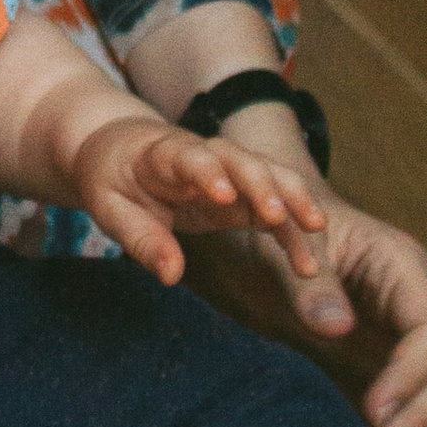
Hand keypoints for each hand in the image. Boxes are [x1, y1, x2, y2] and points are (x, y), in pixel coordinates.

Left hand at [70, 115, 329, 290]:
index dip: (207, 173)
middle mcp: (206, 154)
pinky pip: (276, 205)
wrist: (124, 150)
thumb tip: (171, 275)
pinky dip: (293, 228)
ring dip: (294, 199)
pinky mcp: (245, 192)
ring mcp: (231, 170)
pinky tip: (308, 261)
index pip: (190, 157)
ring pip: (270, 175)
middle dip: (262, 185)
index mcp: (165, 154)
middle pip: (241, 160)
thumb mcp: (110, 208)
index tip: (223, 197)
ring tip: (316, 230)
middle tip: (278, 216)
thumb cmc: (115, 179)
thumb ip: (142, 239)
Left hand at [184, 108, 426, 426]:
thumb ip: (310, 283)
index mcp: (401, 267)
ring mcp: (407, 337)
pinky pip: (420, 402)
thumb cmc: (280, 227)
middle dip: (424, 412)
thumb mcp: (288, 244)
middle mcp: (416, 304)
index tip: (377, 410)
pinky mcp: (387, 364)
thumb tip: (336, 327)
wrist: (267, 231)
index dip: (412, 373)